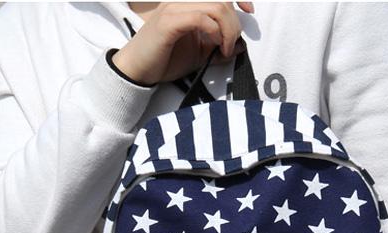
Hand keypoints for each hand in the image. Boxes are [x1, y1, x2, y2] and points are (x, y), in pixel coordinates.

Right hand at [112, 2, 253, 85]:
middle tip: (231, 47)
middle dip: (235, 25)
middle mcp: (182, 1)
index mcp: (189, 4)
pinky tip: (215, 46)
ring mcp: (175, 8)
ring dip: (228, 30)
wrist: (138, 71)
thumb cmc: (165, 60)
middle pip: (222, 1)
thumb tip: (240, 46)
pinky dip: (214, 32)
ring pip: (216, 6)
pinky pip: (200, 18)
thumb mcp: (199, 55)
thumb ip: (218, 49)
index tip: (249, 10)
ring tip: (224, 49)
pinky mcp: (169, 21)